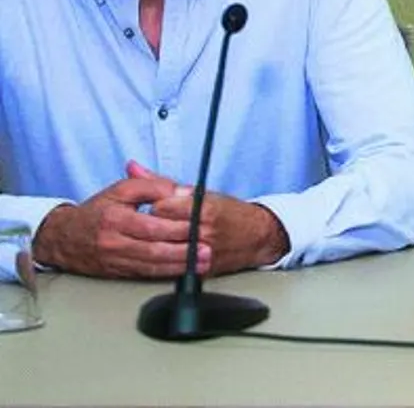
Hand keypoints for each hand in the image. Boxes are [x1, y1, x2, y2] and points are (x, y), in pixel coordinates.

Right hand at [32, 161, 205, 278]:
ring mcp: (115, 260)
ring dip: (179, 265)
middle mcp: (114, 242)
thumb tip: (181, 191)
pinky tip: (183, 271)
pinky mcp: (116, 272)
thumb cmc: (98, 210)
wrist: (63, 237)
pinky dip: (166, 273)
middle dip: (184, 250)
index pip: (152, 225)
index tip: (201, 226)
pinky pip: (144, 274)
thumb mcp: (122, 190)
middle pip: (154, 248)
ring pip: (151, 265)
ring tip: (203, 263)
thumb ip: (152, 186)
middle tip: (208, 249)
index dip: (178, 227)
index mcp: (116, 218)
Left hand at [139, 162, 288, 273]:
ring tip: (154, 239)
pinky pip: (172, 267)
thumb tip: (133, 168)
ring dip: (154, 245)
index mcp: (205, 208)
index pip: (161, 207)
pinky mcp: (202, 268)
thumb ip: (163, 183)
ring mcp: (203, 252)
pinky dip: (162, 261)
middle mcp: (204, 230)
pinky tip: (159, 255)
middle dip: (150, 226)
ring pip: (163, 250)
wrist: (257, 237)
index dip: (153, 206)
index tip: (154, 207)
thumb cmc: (229, 213)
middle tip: (150, 224)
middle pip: (160, 229)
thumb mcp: (201, 193)